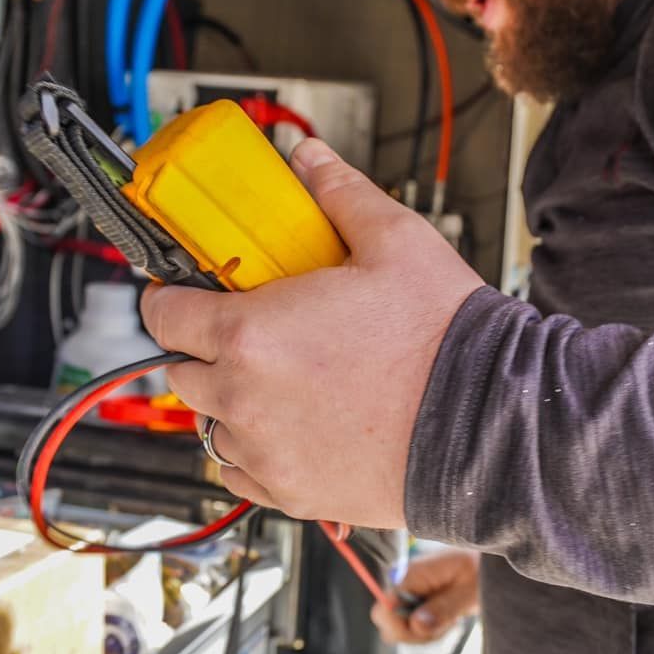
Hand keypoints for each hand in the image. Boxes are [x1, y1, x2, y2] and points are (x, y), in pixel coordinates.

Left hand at [140, 140, 482, 527]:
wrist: (489, 424)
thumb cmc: (443, 338)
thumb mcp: (394, 240)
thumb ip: (337, 194)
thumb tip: (308, 159)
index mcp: (250, 334)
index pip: (164, 316)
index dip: (170, 297)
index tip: (185, 293)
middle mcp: (244, 400)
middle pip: (182, 373)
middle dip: (204, 349)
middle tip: (249, 332)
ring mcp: (266, 453)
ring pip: (210, 426)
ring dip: (230, 402)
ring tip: (281, 382)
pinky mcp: (293, 494)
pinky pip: (240, 476)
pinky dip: (254, 452)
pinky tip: (291, 426)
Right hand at [371, 549, 479, 645]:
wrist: (486, 563)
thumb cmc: (481, 571)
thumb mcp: (470, 592)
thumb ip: (444, 608)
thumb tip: (416, 625)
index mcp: (411, 574)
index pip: (384, 610)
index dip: (404, 629)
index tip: (432, 626)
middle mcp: (401, 583)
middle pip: (387, 624)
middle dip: (414, 634)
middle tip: (446, 623)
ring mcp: (405, 593)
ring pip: (399, 630)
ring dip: (425, 633)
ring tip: (451, 617)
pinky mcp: (411, 602)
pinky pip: (410, 628)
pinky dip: (429, 630)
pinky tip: (447, 617)